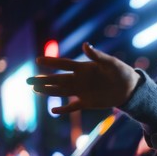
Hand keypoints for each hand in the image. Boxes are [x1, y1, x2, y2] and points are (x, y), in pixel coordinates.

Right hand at [26, 42, 140, 113]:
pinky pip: (73, 106)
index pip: (64, 64)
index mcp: (84, 68)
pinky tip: (53, 110)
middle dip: (42, 80)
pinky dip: (64, 109)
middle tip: (27, 80)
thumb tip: (86, 45)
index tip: (38, 60)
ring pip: (61, 91)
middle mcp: (79, 79)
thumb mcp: (110, 63)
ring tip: (34, 90)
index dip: (51, 63)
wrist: (129, 88)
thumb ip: (97, 55)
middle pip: (57, 79)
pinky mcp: (87, 102)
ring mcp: (82, 91)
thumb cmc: (121, 72)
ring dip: (48, 91)